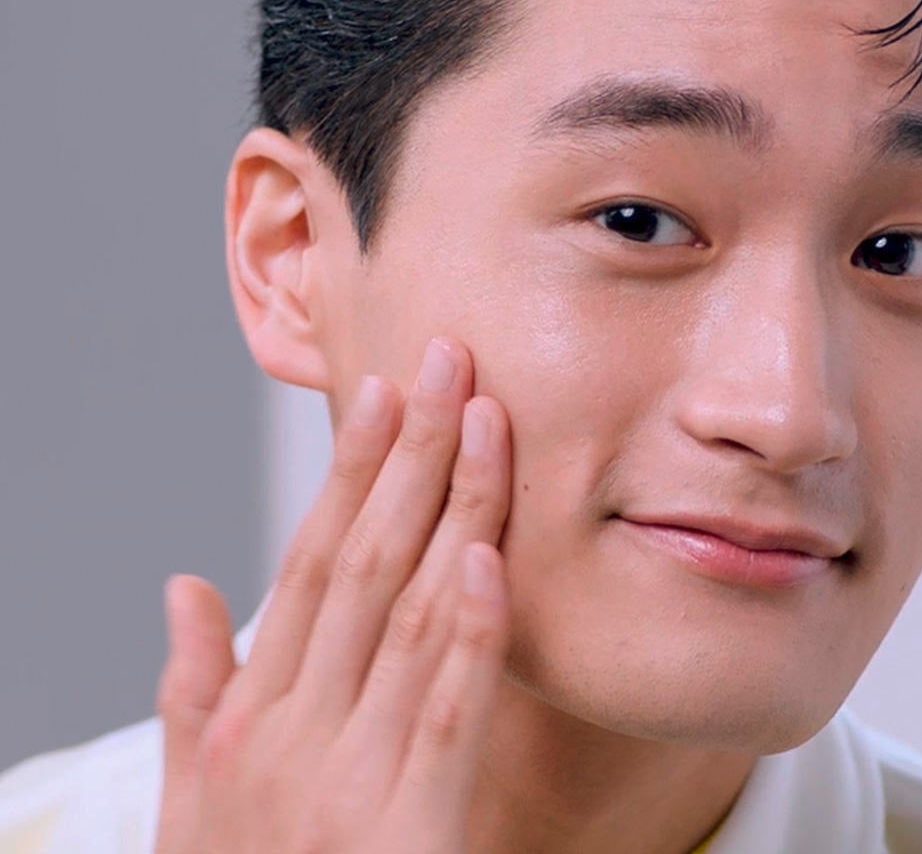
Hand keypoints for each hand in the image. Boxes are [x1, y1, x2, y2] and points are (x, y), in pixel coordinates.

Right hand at [153, 337, 511, 853]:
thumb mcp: (194, 803)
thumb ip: (191, 690)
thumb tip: (184, 583)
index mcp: (252, 714)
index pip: (310, 559)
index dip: (351, 471)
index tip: (386, 393)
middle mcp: (295, 731)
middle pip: (365, 561)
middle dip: (411, 454)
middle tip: (447, 360)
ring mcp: (349, 781)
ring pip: (414, 613)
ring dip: (456, 510)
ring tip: (485, 422)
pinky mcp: (411, 832)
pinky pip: (449, 714)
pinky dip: (471, 633)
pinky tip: (492, 561)